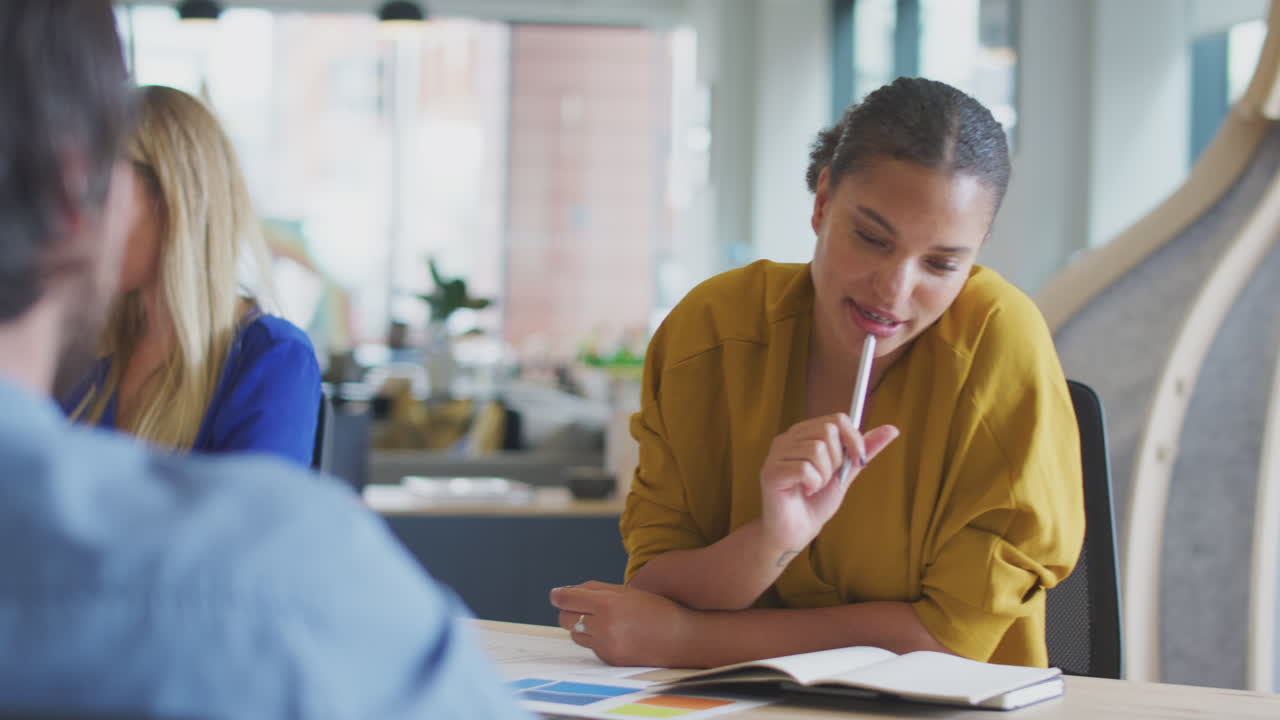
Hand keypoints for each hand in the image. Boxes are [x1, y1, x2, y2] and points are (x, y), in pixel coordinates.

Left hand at [550, 581, 695, 666]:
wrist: (682, 638)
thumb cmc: (656, 608)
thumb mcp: (627, 591)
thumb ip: (596, 590)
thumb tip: (566, 591)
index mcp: (608, 604)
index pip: (567, 599)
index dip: (558, 595)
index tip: (556, 594)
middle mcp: (604, 627)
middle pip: (566, 619)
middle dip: (568, 611)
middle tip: (578, 607)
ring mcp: (606, 646)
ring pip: (576, 635)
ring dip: (582, 627)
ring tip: (602, 621)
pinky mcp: (610, 660)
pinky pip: (592, 648)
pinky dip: (597, 640)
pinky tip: (617, 635)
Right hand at [759, 415, 898, 552]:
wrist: (798, 531)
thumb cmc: (817, 501)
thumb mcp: (846, 473)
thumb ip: (863, 451)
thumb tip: (892, 429)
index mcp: (804, 433)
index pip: (837, 419)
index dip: (853, 440)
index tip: (858, 461)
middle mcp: (787, 438)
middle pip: (827, 430)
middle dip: (837, 460)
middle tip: (826, 478)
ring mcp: (776, 454)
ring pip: (816, 450)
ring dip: (824, 475)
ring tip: (814, 487)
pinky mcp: (770, 472)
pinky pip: (805, 469)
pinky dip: (813, 484)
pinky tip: (805, 491)